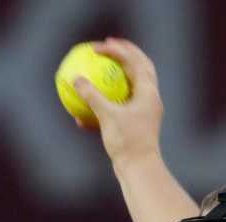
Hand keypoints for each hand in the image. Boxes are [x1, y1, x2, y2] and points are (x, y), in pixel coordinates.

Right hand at [73, 38, 164, 168]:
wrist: (139, 170)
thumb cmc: (127, 143)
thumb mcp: (107, 116)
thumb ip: (92, 96)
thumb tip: (75, 79)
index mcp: (148, 92)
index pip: (134, 61)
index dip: (117, 50)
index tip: (98, 46)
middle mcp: (150, 99)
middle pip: (140, 68)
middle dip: (126, 54)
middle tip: (108, 46)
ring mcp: (145, 112)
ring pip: (131, 88)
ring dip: (117, 77)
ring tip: (100, 69)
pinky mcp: (136, 126)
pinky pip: (121, 108)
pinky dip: (106, 104)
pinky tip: (84, 111)